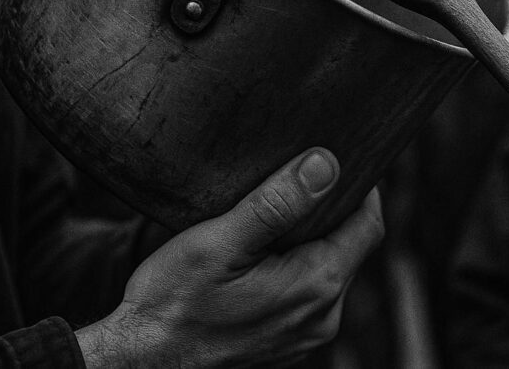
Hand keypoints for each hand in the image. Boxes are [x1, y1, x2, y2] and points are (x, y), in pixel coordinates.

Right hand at [76, 147, 383, 366]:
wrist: (138, 365)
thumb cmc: (171, 303)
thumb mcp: (221, 241)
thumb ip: (278, 203)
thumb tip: (326, 163)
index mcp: (318, 284)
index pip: (370, 225)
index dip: (363, 189)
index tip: (342, 160)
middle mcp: (324, 316)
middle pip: (353, 247)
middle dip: (336, 212)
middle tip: (306, 178)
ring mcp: (307, 335)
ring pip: (332, 270)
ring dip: (316, 240)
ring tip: (283, 213)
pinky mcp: (288, 343)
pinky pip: (310, 294)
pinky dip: (299, 267)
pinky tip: (267, 253)